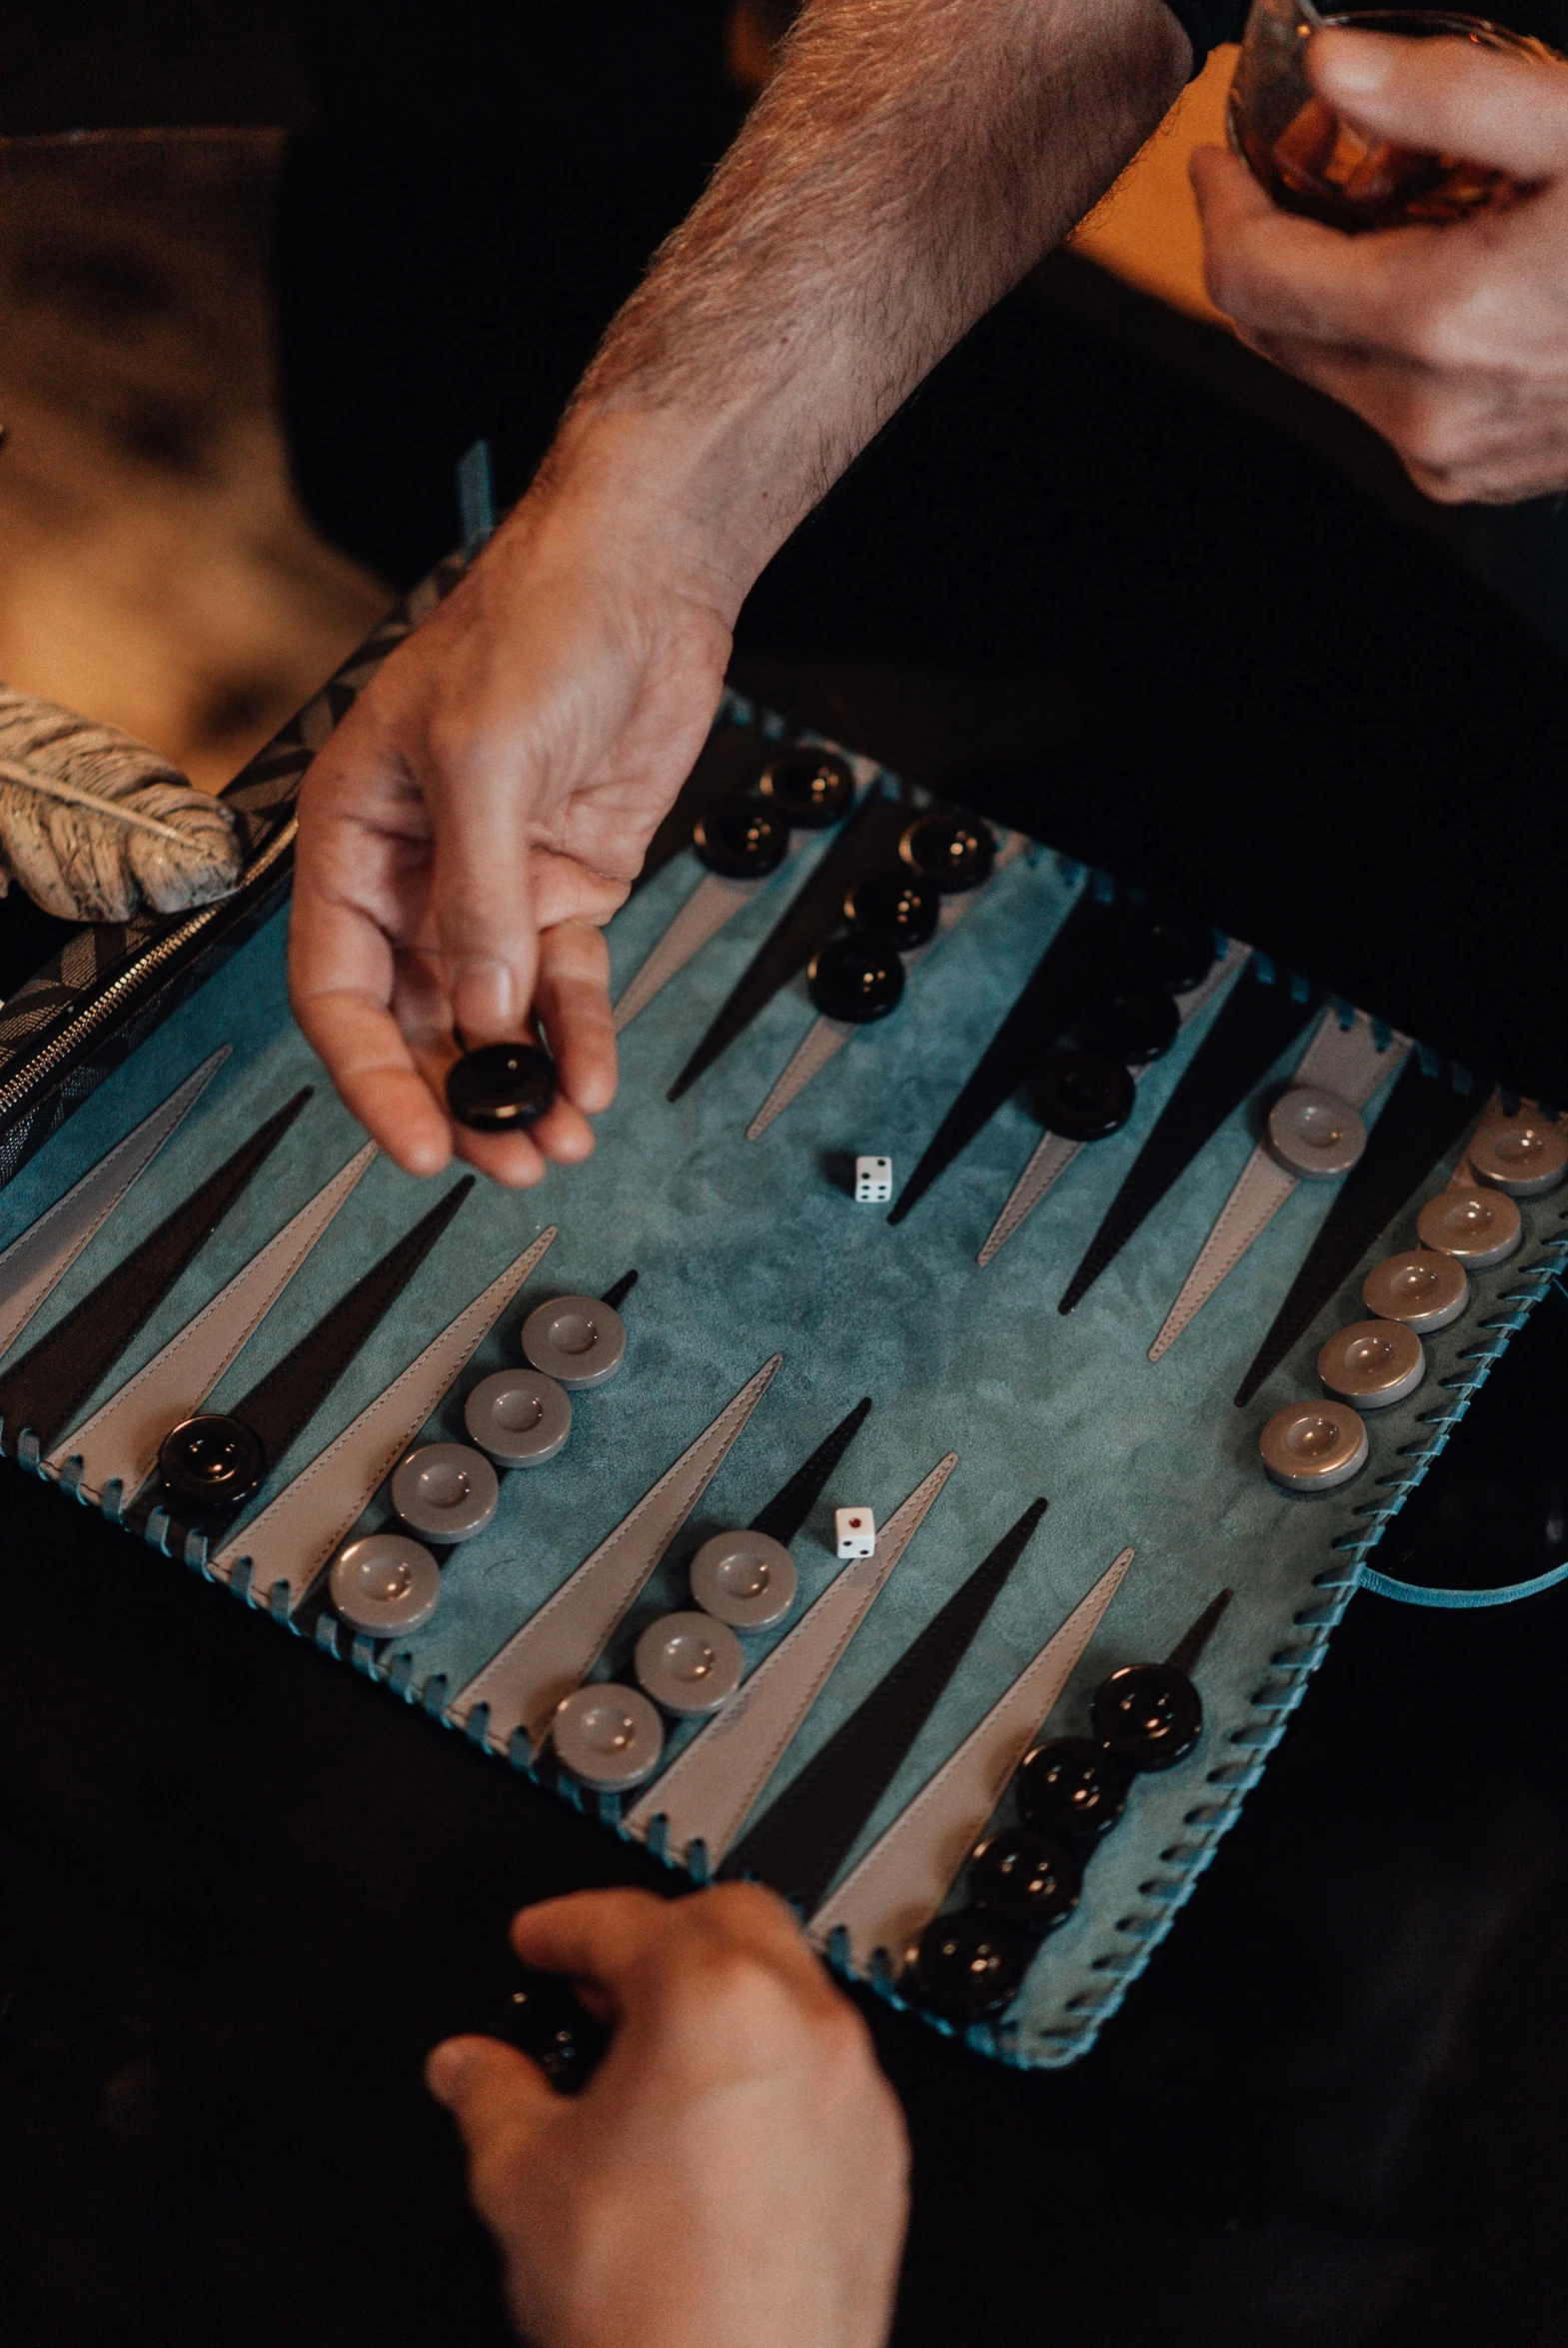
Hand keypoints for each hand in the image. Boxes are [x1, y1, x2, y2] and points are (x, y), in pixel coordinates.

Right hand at [289, 472, 733, 1187]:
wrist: (640, 581)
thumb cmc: (532, 627)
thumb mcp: (481, 758)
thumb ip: (479, 896)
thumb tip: (487, 1013)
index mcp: (354, 842)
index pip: (338, 990)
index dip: (373, 1076)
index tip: (418, 1143)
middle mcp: (417, 879)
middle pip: (420, 1026)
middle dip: (462, 1099)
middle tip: (505, 1158)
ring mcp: (495, 891)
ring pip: (497, 1022)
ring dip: (525, 1088)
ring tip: (556, 1143)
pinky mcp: (568, 889)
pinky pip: (566, 989)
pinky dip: (580, 1041)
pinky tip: (594, 1083)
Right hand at [426, 1886, 908, 2347]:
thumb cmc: (652, 2309)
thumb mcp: (525, 2180)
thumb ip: (492, 2097)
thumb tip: (472, 2069)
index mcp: (713, 1999)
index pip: (626, 1920)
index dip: (565, 1926)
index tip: (542, 1940)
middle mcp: (802, 2025)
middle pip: (732, 1920)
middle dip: (660, 1936)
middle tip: (599, 1984)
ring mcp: (854, 2091)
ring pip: (789, 1992)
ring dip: (721, 1999)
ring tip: (650, 2061)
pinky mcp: (881, 2158)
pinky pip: (823, 2072)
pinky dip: (768, 2069)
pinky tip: (710, 2129)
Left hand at [1193, 29, 1567, 502]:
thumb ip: (1448, 98)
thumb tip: (1331, 67)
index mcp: (1438, 323)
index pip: (1251, 282)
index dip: (1221, 211)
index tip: (1222, 155)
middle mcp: (1429, 414)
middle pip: (1276, 336)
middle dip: (1265, 247)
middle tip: (1284, 168)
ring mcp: (1454, 458)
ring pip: (1330, 371)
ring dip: (1329, 292)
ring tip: (1381, 209)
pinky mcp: (1481, 476)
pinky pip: (1390, 402)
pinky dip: (1384, 337)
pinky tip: (1440, 270)